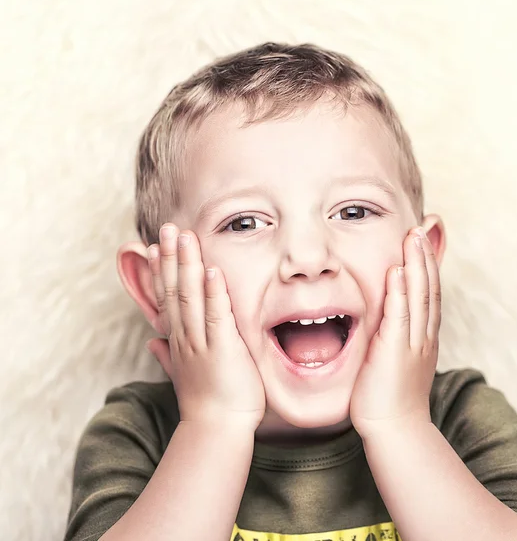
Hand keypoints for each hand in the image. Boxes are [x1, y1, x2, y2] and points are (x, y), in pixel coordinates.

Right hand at [145, 223, 265, 429]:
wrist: (216, 430)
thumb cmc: (206, 403)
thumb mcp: (181, 374)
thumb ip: (167, 356)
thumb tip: (152, 342)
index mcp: (179, 340)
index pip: (166, 299)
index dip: (162, 272)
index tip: (157, 248)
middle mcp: (186, 336)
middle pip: (175, 290)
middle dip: (172, 258)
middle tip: (168, 228)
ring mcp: (202, 341)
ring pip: (190, 296)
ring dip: (188, 265)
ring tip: (184, 236)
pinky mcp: (223, 348)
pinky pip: (217, 315)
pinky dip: (214, 292)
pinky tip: (212, 269)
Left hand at [350, 227, 439, 439]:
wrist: (395, 429)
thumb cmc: (390, 396)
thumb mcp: (398, 359)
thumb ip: (395, 334)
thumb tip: (389, 318)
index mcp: (424, 336)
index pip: (429, 292)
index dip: (428, 264)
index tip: (423, 238)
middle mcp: (423, 335)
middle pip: (428, 288)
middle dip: (426, 256)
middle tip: (422, 226)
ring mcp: (412, 343)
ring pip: (419, 296)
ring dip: (417, 264)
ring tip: (413, 237)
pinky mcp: (395, 352)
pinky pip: (400, 316)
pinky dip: (400, 292)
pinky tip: (397, 270)